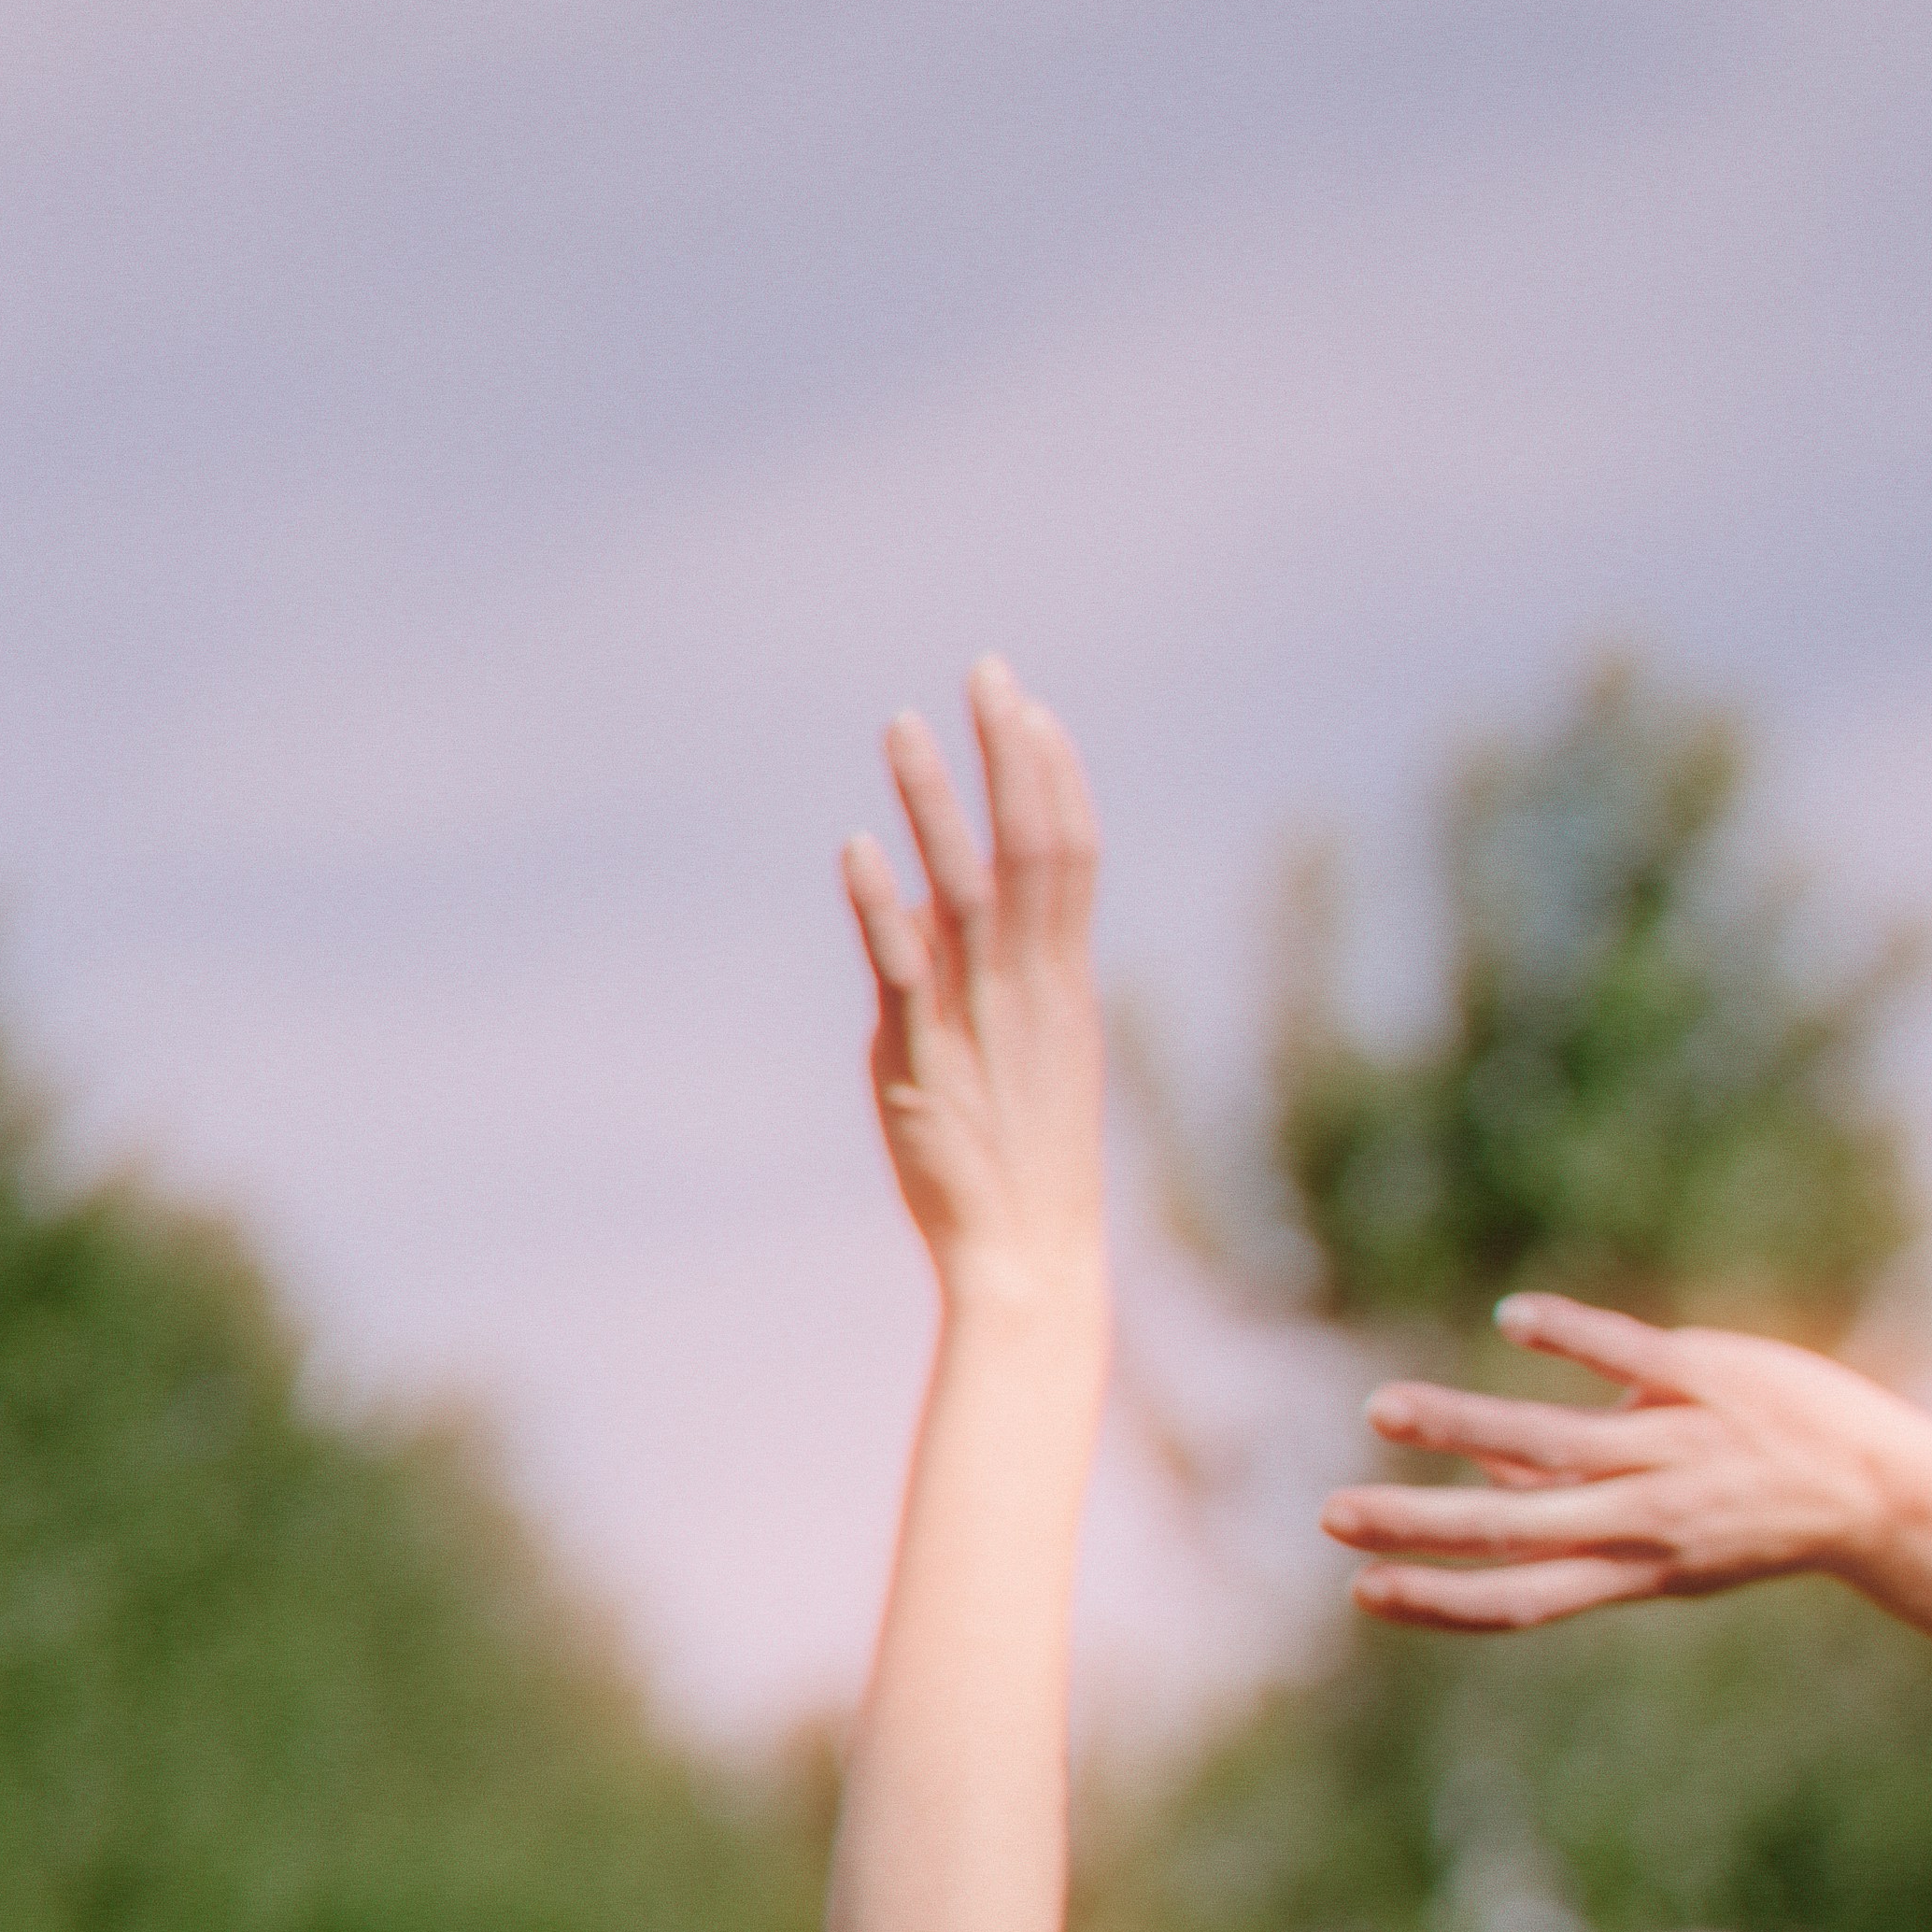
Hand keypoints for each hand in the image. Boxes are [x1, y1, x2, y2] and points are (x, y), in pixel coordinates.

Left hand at [843, 661, 1107, 1325]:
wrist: (1029, 1260)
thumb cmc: (1024, 1165)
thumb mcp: (1024, 1056)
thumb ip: (981, 976)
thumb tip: (923, 906)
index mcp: (1066, 986)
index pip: (1073, 859)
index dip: (1055, 779)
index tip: (1031, 709)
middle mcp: (1032, 991)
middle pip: (1034, 850)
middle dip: (1012, 757)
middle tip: (988, 670)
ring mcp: (981, 1022)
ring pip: (969, 892)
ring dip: (938, 806)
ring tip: (905, 726)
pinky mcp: (925, 1062)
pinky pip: (905, 972)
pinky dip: (882, 907)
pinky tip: (858, 847)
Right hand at [1321, 1301, 1927, 1630]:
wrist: (1882, 1491)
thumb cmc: (1764, 1510)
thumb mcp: (1673, 1533)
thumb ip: (1581, 1501)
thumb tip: (1489, 1468)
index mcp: (1634, 1569)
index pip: (1521, 1598)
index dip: (1442, 1600)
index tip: (1367, 1592)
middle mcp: (1646, 1518)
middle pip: (1512, 1531)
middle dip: (1419, 1526)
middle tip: (1334, 1516)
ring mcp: (1674, 1449)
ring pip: (1550, 1442)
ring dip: (1461, 1426)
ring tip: (1385, 1411)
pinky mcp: (1706, 1380)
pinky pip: (1625, 1357)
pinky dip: (1568, 1336)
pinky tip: (1510, 1320)